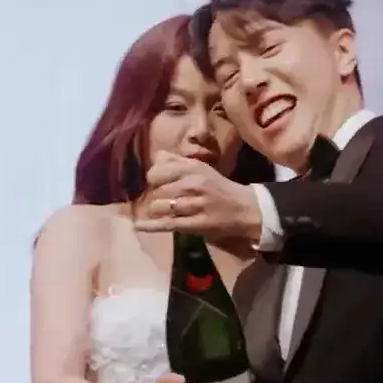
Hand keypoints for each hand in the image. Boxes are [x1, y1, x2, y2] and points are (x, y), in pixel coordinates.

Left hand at [130, 155, 263, 251]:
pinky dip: (150, 226)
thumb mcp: (202, 169)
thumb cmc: (219, 188)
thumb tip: (157, 155)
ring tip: (167, 210)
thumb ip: (177, 161)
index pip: (158, 171)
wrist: (245, 209)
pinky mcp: (194, 225)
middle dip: (158, 195)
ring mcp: (194, 205)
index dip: (154, 179)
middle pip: (157, 190)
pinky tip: (137, 226)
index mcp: (193, 168)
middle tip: (167, 199)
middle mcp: (193, 184)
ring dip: (158, 210)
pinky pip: (167, 224)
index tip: (159, 183)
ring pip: (160, 207)